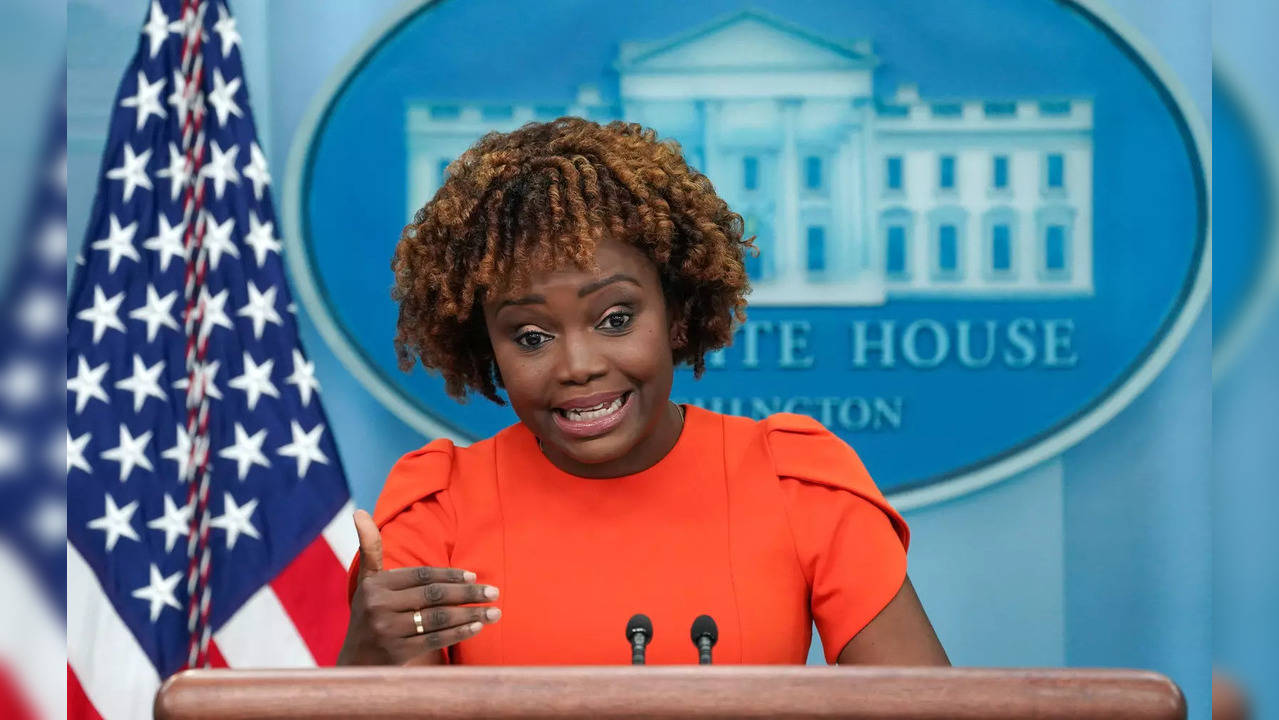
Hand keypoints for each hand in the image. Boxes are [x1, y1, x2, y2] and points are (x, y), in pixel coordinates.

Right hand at [337, 510, 500, 665]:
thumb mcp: (366, 581)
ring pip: (438, 618)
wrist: (355, 660)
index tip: (475, 576)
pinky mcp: (398, 652)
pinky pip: (436, 639)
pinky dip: (459, 633)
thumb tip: (360, 512)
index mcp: (375, 585)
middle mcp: (379, 606)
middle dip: (467, 593)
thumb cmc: (370, 612)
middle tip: (494, 592)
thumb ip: (370, 547)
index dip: (450, 575)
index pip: (421, 576)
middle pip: (433, 595)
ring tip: (494, 612)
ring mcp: (388, 630)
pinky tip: (478, 627)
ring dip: (470, 614)